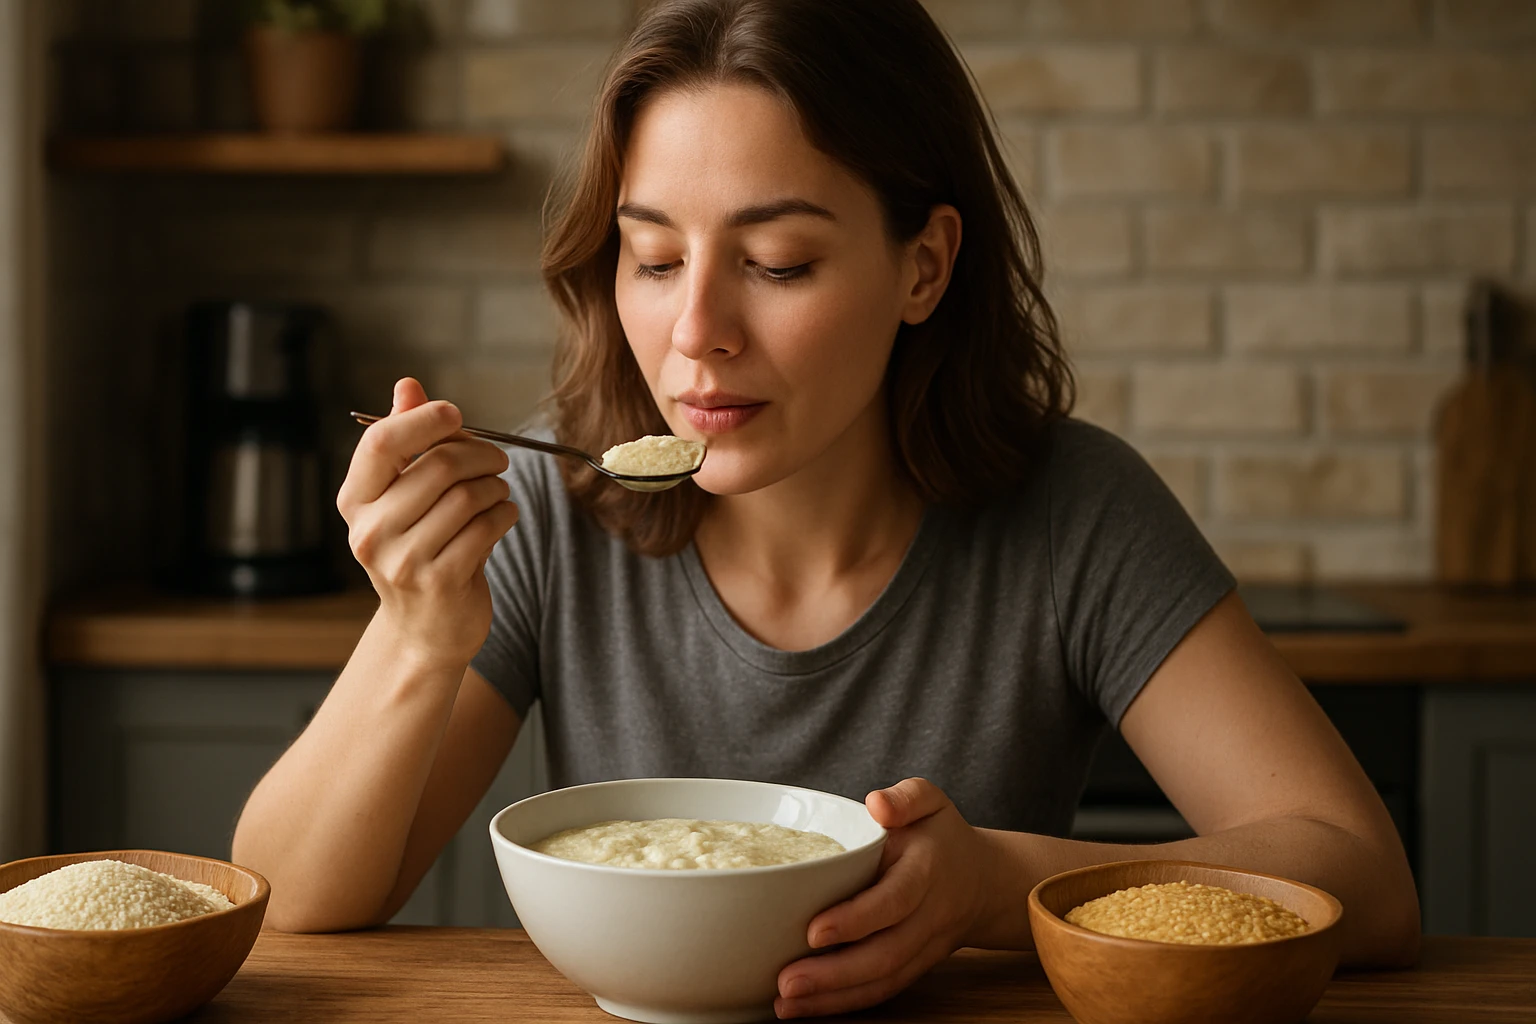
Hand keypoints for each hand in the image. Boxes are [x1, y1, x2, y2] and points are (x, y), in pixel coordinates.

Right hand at [336, 377, 519, 667]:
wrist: (425, 629)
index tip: (455, 415)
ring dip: (496, 488)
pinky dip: (504, 515)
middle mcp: (372, 530)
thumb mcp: (403, 496)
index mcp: (356, 500)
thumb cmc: (419, 548)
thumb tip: (408, 385)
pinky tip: (501, 517)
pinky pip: (487, 527)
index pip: (381, 442)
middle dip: (480, 454)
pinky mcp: (440, 582)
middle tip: (497, 460)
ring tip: (497, 494)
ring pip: (469, 496)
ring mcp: (403, 560)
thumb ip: (407, 439)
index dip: (423, 419)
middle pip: (438, 465)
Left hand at [774, 778, 990, 1018]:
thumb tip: (878, 804)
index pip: (895, 900)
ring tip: (786, 1003)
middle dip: (836, 973)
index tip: (815, 931)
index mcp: (927, 870)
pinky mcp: (914, 967)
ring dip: (834, 997)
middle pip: (886, 953)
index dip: (858, 919)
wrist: (982, 881)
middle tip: (787, 981)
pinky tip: (805, 1008)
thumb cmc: (942, 835)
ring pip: (883, 980)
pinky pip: (883, 990)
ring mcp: (923, 947)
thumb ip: (907, 797)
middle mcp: (928, 916)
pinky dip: (845, 1004)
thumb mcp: (931, 801)